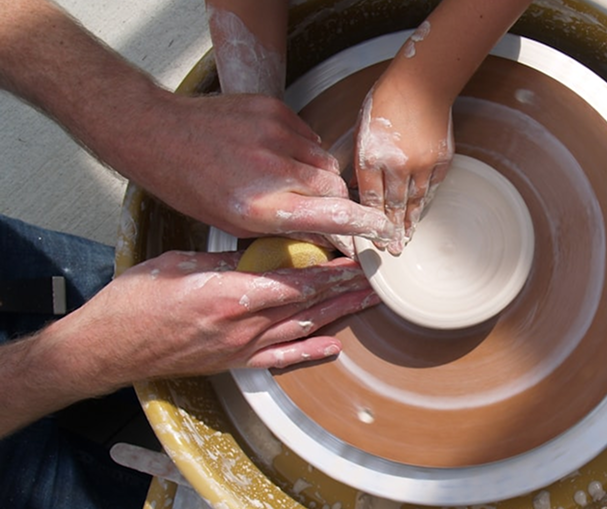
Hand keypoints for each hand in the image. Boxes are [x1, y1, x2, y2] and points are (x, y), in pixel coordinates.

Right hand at [46, 249, 377, 391]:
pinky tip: (335, 347)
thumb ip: (226, 260)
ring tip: (368, 303)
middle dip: (347, 291)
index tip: (359, 260)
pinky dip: (311, 353)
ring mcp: (241, 348)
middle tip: (379, 280)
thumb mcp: (180, 263)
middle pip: (309, 305)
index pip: (298, 281)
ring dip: (340, 316)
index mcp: (231, 295)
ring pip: (303, 329)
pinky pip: (281, 359)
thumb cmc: (135, 301)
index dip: (334, 271)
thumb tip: (263, 250)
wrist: (108, 348)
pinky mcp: (234, 364)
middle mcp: (244, 326)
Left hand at [129, 92, 401, 249]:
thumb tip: (327, 236)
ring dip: (319, 176)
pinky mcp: (275, 110)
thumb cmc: (191, 185)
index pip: (333, 216)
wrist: (159, 134)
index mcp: (262, 207)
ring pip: (325, 163)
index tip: (383, 232)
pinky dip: (304, 152)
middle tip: (323, 210)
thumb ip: (286, 228)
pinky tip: (278, 157)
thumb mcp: (235, 223)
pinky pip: (310, 138)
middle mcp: (273, 169)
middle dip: (337, 202)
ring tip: (291, 181)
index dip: (365, 226)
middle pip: (335, 188)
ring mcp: (275, 135)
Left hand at [354, 70, 453, 253]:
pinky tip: (420, 214)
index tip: (370, 239)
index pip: (370, 199)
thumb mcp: (362, 129)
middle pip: (393, 206)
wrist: (423, 83)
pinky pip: (431, 188)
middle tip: (393, 251)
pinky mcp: (440, 161)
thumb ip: (361, 161)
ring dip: (410, 223)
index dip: (370, 222)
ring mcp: (421, 164)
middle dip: (392, 232)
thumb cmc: (387, 102)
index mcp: (371, 156)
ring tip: (407, 239)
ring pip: (415, 202)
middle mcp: (396, 165)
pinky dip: (425, 203)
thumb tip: (361, 189)